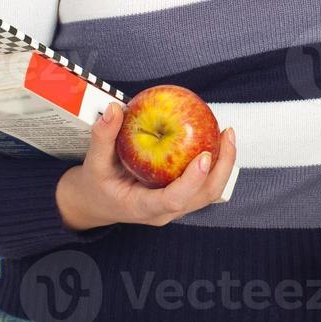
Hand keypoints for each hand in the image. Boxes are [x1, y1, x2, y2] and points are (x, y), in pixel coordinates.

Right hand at [55, 102, 236, 229]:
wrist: (95, 202)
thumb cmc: (96, 184)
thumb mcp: (93, 162)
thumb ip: (103, 136)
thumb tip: (114, 110)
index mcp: (141, 207)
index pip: (173, 200)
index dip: (192, 180)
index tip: (204, 156)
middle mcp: (163, 211)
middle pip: (203, 197)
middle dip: (222, 168)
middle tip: (226, 135)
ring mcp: (174, 207)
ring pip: (209, 192)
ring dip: (223, 164)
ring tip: (227, 133)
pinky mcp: (180, 197)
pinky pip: (204, 183)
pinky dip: (214, 162)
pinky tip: (214, 137)